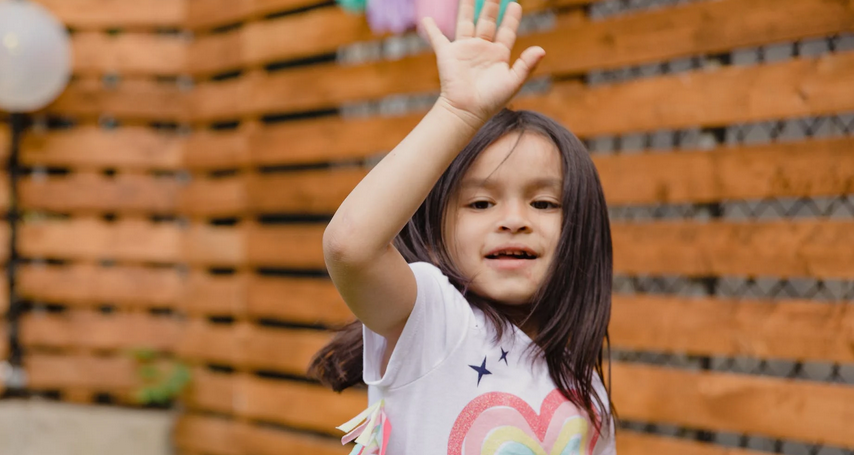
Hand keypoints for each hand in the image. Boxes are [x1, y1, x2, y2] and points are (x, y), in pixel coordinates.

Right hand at [422, 0, 545, 126]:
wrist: (467, 111)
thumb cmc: (491, 100)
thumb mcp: (512, 82)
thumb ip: (526, 65)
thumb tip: (542, 49)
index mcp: (498, 55)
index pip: (507, 32)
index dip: (512, 18)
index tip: (516, 5)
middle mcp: (482, 50)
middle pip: (488, 22)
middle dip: (491, 6)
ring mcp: (464, 50)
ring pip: (466, 23)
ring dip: (467, 8)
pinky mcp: (448, 54)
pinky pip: (438, 39)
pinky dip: (431, 29)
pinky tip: (426, 19)